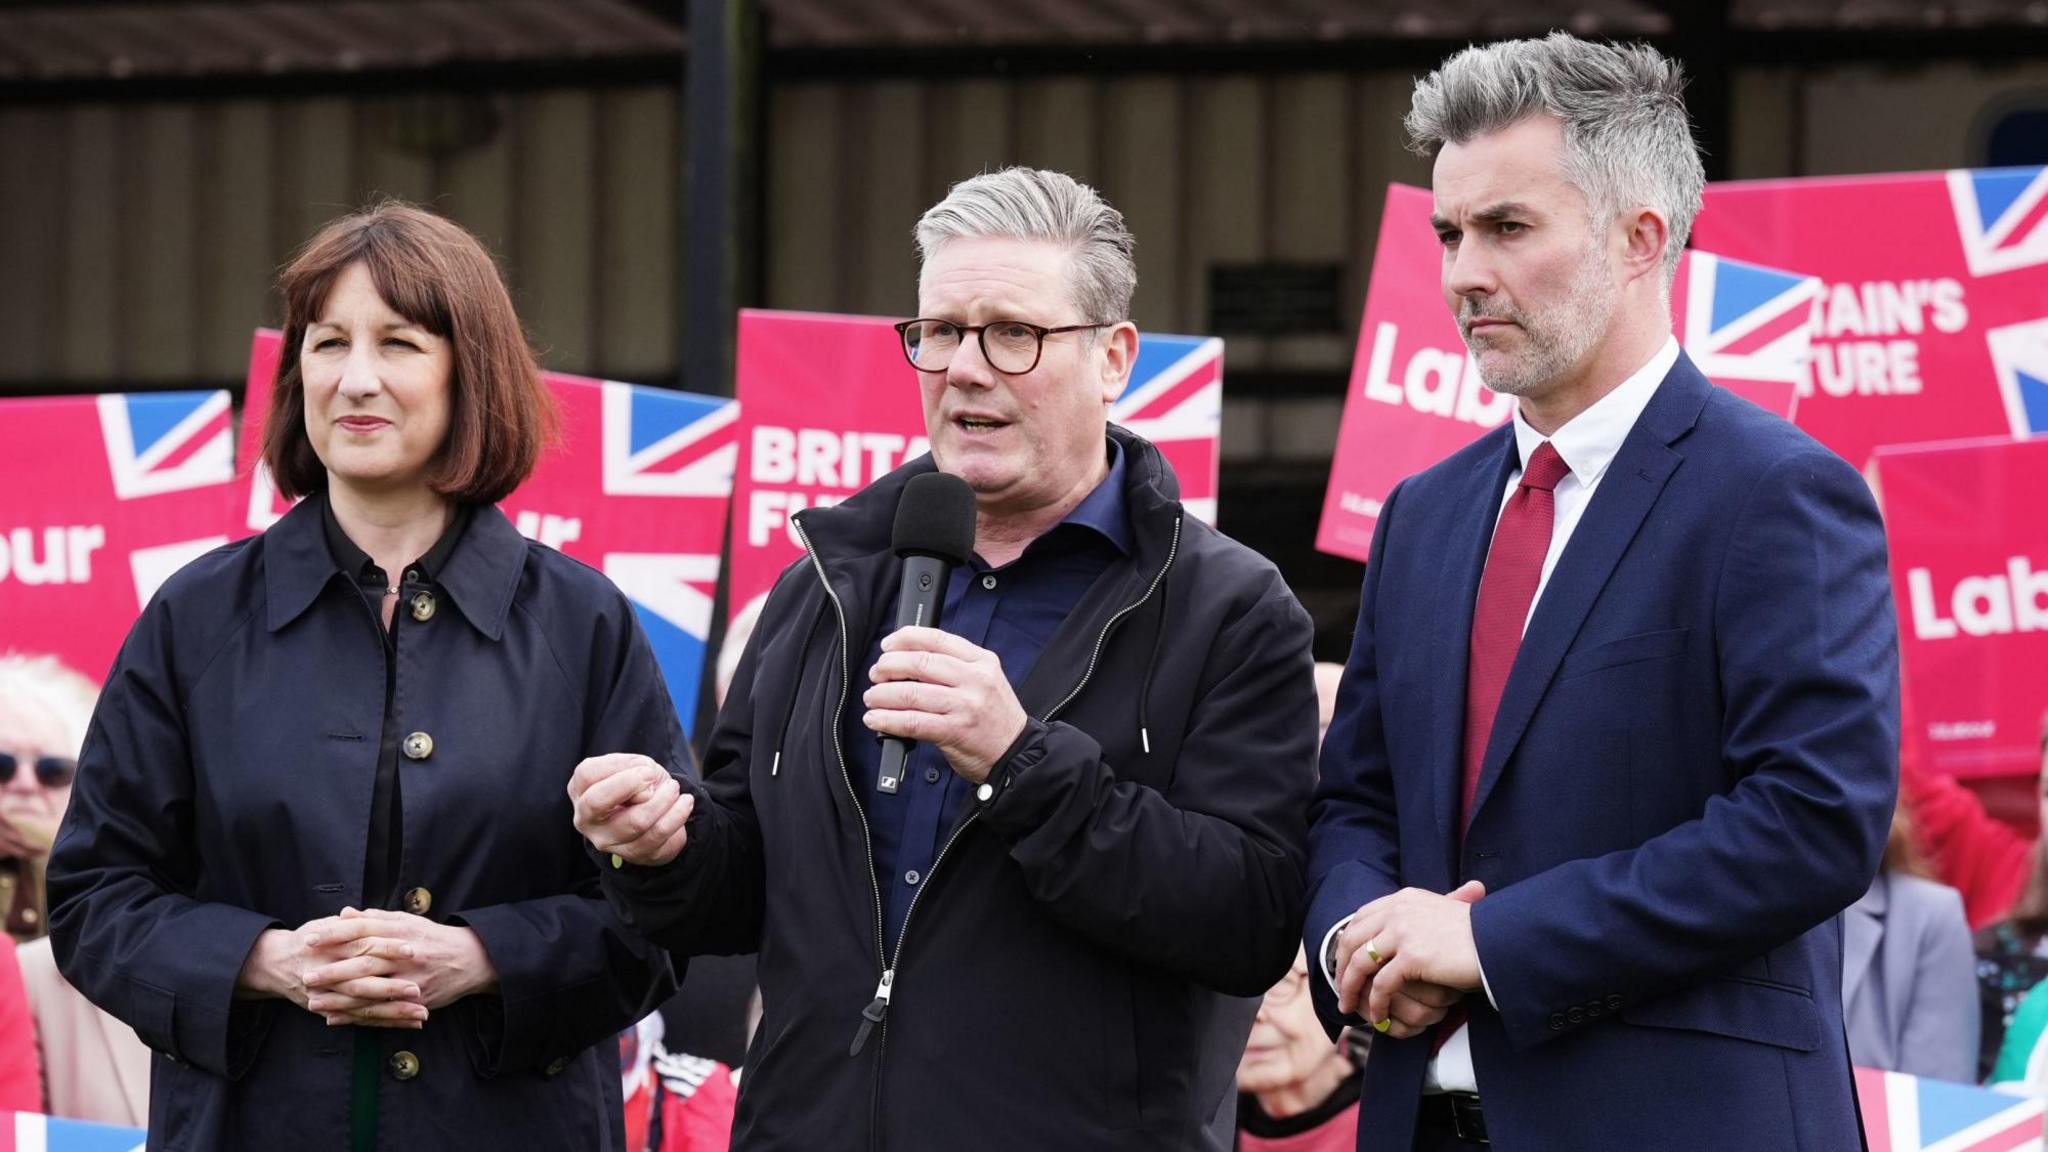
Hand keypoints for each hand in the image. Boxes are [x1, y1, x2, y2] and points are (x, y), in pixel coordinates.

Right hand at [234, 919, 422, 1027]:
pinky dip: (384, 1023)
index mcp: (331, 947)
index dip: (387, 948)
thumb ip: (349, 923)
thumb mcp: (324, 925)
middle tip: (419, 989)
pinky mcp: (329, 1011)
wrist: (273, 963)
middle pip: (363, 982)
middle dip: (392, 988)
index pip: (363, 946)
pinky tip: (407, 1024)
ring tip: (422, 1014)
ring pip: (363, 1007)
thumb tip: (371, 915)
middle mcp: (328, 974)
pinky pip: (359, 1020)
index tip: (412, 949)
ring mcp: (327, 997)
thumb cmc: (307, 940)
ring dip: (394, 1012)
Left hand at [300, 909, 497, 1026]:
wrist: (472, 959)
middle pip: (365, 961)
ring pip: (372, 989)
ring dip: (341, 998)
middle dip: (334, 970)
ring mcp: (412, 978)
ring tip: (314, 1002)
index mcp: (402, 931)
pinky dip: (358, 1017)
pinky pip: (383, 1010)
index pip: (364, 929)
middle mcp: (406, 953)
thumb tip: (344, 913)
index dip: (336, 934)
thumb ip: (375, 918)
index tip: (310, 938)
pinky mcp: (416, 999)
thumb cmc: (434, 938)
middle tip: (306, 976)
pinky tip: (337, 1019)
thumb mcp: (408, 922)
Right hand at [569, 753, 693, 865]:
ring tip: (673, 789)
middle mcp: (586, 819)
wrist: (656, 813)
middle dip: (632, 783)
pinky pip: (657, 835)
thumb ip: (633, 768)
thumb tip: (643, 789)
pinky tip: (684, 803)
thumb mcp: (634, 766)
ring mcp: (606, 840)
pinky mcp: (630, 854)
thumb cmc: (638, 784)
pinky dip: (676, 815)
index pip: (587, 774)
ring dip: (663, 799)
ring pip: (636, 820)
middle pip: (597, 802)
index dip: (618, 766)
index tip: (644, 767)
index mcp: (580, 790)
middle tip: (653, 776)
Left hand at [863, 626, 1027, 784]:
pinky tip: (875, 719)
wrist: (1017, 753)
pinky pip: (913, 722)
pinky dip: (888, 720)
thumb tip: (907, 661)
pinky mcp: (955, 731)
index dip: (905, 638)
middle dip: (889, 666)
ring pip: (912, 692)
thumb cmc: (995, 718)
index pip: (937, 639)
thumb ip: (955, 667)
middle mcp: (975, 679)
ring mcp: (966, 705)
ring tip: (872, 698)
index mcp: (982, 661)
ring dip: (883, 695)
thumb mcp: (986, 681)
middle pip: (920, 662)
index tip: (888, 645)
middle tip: (876, 674)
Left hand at [1335, 881, 1486, 1038]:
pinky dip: (1375, 1004)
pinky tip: (1377, 1017)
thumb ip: (1416, 919)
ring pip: (1360, 964)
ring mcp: (1403, 932)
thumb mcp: (1442, 915)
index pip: (1361, 918)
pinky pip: (1381, 985)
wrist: (1501, 941)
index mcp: (1403, 899)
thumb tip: (1394, 934)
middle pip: (1353, 940)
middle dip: (1342, 968)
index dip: (1348, 942)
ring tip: (1349, 1008)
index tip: (1344, 962)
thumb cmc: (1477, 934)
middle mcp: (1398, 910)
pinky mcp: (1412, 957)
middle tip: (1340, 991)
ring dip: (1350, 989)